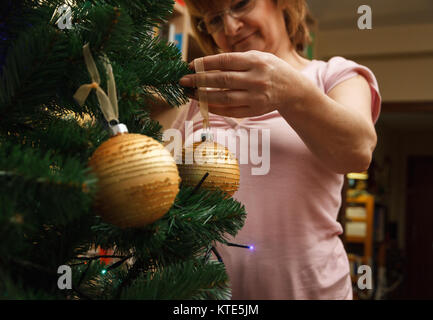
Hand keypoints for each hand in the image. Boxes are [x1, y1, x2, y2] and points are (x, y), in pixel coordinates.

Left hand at [179, 50, 307, 117]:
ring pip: (224, 98)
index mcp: (256, 61)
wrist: (292, 89)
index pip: (225, 61)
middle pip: (222, 80)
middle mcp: (256, 79)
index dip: (206, 63)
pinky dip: (215, 108)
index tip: (191, 65)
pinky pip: (230, 111)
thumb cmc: (270, 69)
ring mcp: (256, 97)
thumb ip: (235, 60)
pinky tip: (203, 103)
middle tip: (183, 80)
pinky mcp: (254, 111)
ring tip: (189, 93)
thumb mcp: (257, 57)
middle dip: (199, 80)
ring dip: (203, 96)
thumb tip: (205, 64)